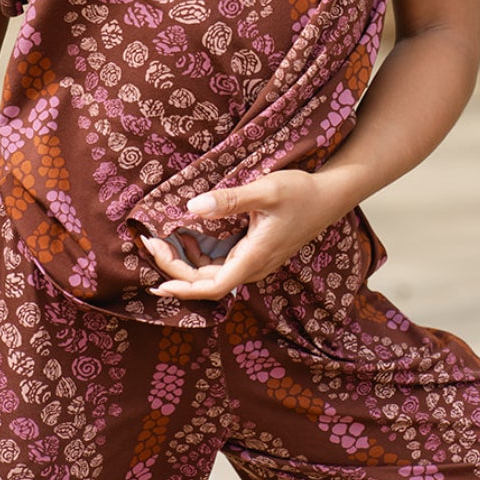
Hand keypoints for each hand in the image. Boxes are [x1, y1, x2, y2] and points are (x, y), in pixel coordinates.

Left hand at [139, 169, 347, 301]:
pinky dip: (200, 250)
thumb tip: (192, 207)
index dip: (184, 289)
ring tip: (161, 239)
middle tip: (151, 243)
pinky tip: (187, 234)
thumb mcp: (265, 190)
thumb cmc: (301, 193)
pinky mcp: (254, 251)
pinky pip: (221, 259)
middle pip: (207, 281)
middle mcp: (252, 265)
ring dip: (186, 259)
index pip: (213, 287)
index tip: (158, 283)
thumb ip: (229, 199)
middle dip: (176, 267)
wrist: (329, 197)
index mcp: (254, 258)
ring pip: (212, 271)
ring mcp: (254, 260)